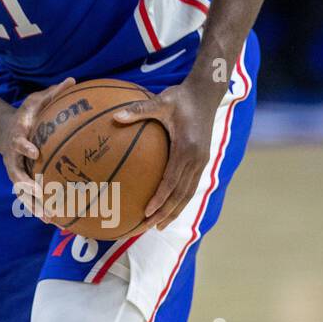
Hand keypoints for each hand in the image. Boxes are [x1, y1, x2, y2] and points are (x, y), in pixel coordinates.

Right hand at [0, 77, 75, 223]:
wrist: (2, 131)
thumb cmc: (26, 114)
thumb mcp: (36, 100)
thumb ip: (53, 93)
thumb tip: (74, 80)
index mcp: (17, 138)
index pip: (18, 142)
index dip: (24, 147)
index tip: (34, 152)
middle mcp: (13, 158)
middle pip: (17, 176)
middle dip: (28, 188)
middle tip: (41, 195)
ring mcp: (16, 172)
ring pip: (23, 194)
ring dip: (35, 207)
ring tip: (50, 220)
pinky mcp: (21, 181)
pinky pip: (30, 199)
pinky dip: (41, 210)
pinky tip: (57, 223)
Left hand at [112, 83, 214, 233]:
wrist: (206, 94)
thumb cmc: (180, 97)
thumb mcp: (160, 101)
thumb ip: (139, 110)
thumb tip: (116, 116)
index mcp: (187, 149)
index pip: (172, 181)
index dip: (160, 198)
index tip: (147, 211)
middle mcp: (198, 160)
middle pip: (181, 194)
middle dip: (166, 213)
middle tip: (149, 227)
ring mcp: (202, 162)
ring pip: (188, 194)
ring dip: (174, 211)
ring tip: (159, 226)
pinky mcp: (202, 161)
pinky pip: (190, 185)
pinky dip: (179, 199)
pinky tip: (168, 207)